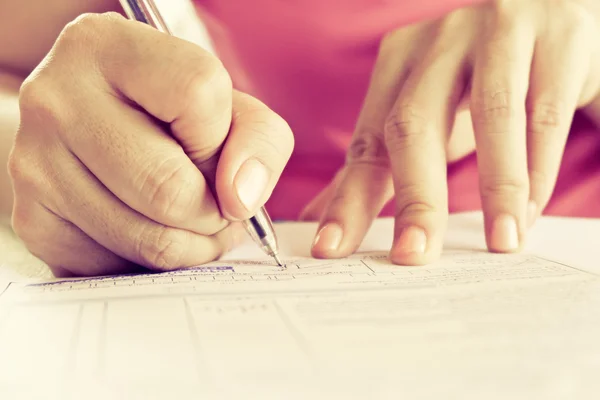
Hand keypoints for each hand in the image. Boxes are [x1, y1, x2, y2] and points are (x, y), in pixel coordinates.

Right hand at [8, 13, 292, 276]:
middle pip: (169, 188)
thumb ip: (258, 141)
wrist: (93, 135)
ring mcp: (36, 163)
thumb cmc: (170, 120)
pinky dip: (152, 261)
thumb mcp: (229, 108)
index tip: (213, 146)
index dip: (221, 137)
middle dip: (214, 212)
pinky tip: (149, 229)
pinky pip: (120, 266)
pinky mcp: (35, 221)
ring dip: (192, 245)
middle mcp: (57, 98)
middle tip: (217, 206)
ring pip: (149, 240)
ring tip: (192, 222)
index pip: (197, 93)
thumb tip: (240, 198)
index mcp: (108, 46)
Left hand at [304, 0, 599, 263]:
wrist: (557, 16)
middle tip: (413, 256)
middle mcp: (441, 41)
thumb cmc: (477, 79)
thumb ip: (376, 162)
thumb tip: (320, 214)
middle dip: (415, 198)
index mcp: (400, 62)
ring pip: (492, 113)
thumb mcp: (426, 115)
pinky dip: (539, 166)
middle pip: (415, 123)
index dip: (349, 199)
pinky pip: (545, 112)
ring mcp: (500, 34)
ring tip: (501, 244)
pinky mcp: (559, 39)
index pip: (368, 141)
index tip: (331, 249)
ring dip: (497, 186)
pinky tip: (530, 210)